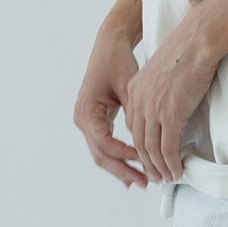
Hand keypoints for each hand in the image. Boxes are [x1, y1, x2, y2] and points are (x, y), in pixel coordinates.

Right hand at [73, 23, 150, 188]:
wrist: (110, 45)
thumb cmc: (118, 61)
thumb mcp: (128, 87)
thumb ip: (133, 114)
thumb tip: (145, 140)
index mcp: (87, 111)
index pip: (104, 143)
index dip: (124, 155)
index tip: (143, 160)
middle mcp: (83, 119)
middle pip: (101, 154)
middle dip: (123, 169)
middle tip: (144, 181)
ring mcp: (87, 121)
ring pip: (103, 153)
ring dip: (121, 166)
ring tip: (142, 180)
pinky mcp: (95, 120)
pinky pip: (105, 144)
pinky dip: (118, 156)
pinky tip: (132, 168)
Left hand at [123, 12, 219, 184]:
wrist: (197, 39)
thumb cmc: (187, 49)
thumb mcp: (162, 69)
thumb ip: (158, 87)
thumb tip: (167, 102)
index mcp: (135, 89)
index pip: (133, 126)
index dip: (141, 146)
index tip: (150, 157)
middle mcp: (139, 101)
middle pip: (139, 142)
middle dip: (148, 163)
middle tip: (157, 176)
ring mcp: (154, 110)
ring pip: (152, 150)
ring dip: (160, 168)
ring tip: (168, 178)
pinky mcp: (171, 115)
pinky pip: (168, 148)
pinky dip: (172, 164)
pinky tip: (177, 171)